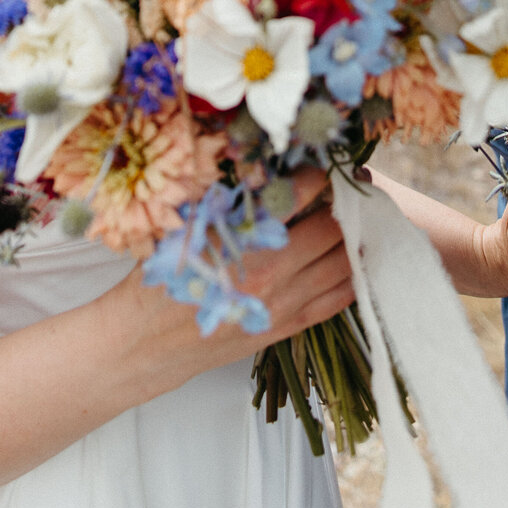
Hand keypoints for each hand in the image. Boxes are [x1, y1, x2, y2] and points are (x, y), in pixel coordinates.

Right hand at [116, 168, 353, 386]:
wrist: (147, 341)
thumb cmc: (162, 278)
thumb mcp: (186, 225)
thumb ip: (226, 196)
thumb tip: (263, 166)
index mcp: (246, 240)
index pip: (300, 196)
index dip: (318, 176)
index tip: (323, 166)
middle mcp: (274, 272)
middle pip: (332, 230)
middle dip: (346, 204)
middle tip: (353, 186)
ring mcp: (285, 303)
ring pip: (343, 265)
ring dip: (356, 238)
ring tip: (361, 217)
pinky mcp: (287, 327)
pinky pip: (336, 300)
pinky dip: (352, 277)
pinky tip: (357, 260)